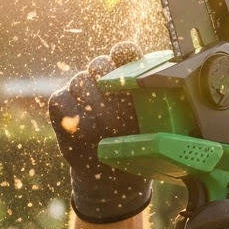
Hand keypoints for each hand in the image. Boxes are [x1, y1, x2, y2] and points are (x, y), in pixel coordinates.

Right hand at [47, 41, 151, 223]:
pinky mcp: (62, 105)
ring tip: (105, 127)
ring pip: (80, 82)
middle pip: (100, 65)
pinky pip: (61, 100)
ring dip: (92, 103)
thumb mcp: (154, 127)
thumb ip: (157, 105)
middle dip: (108, 84)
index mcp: (128, 77)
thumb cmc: (136, 146)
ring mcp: (80, 89)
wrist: (113, 176)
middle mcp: (103, 78)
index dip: (124, 54)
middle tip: (118, 111)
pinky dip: (71, 113)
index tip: (128, 65)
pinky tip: (82, 127)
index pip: (125, 53)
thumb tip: (167, 88)